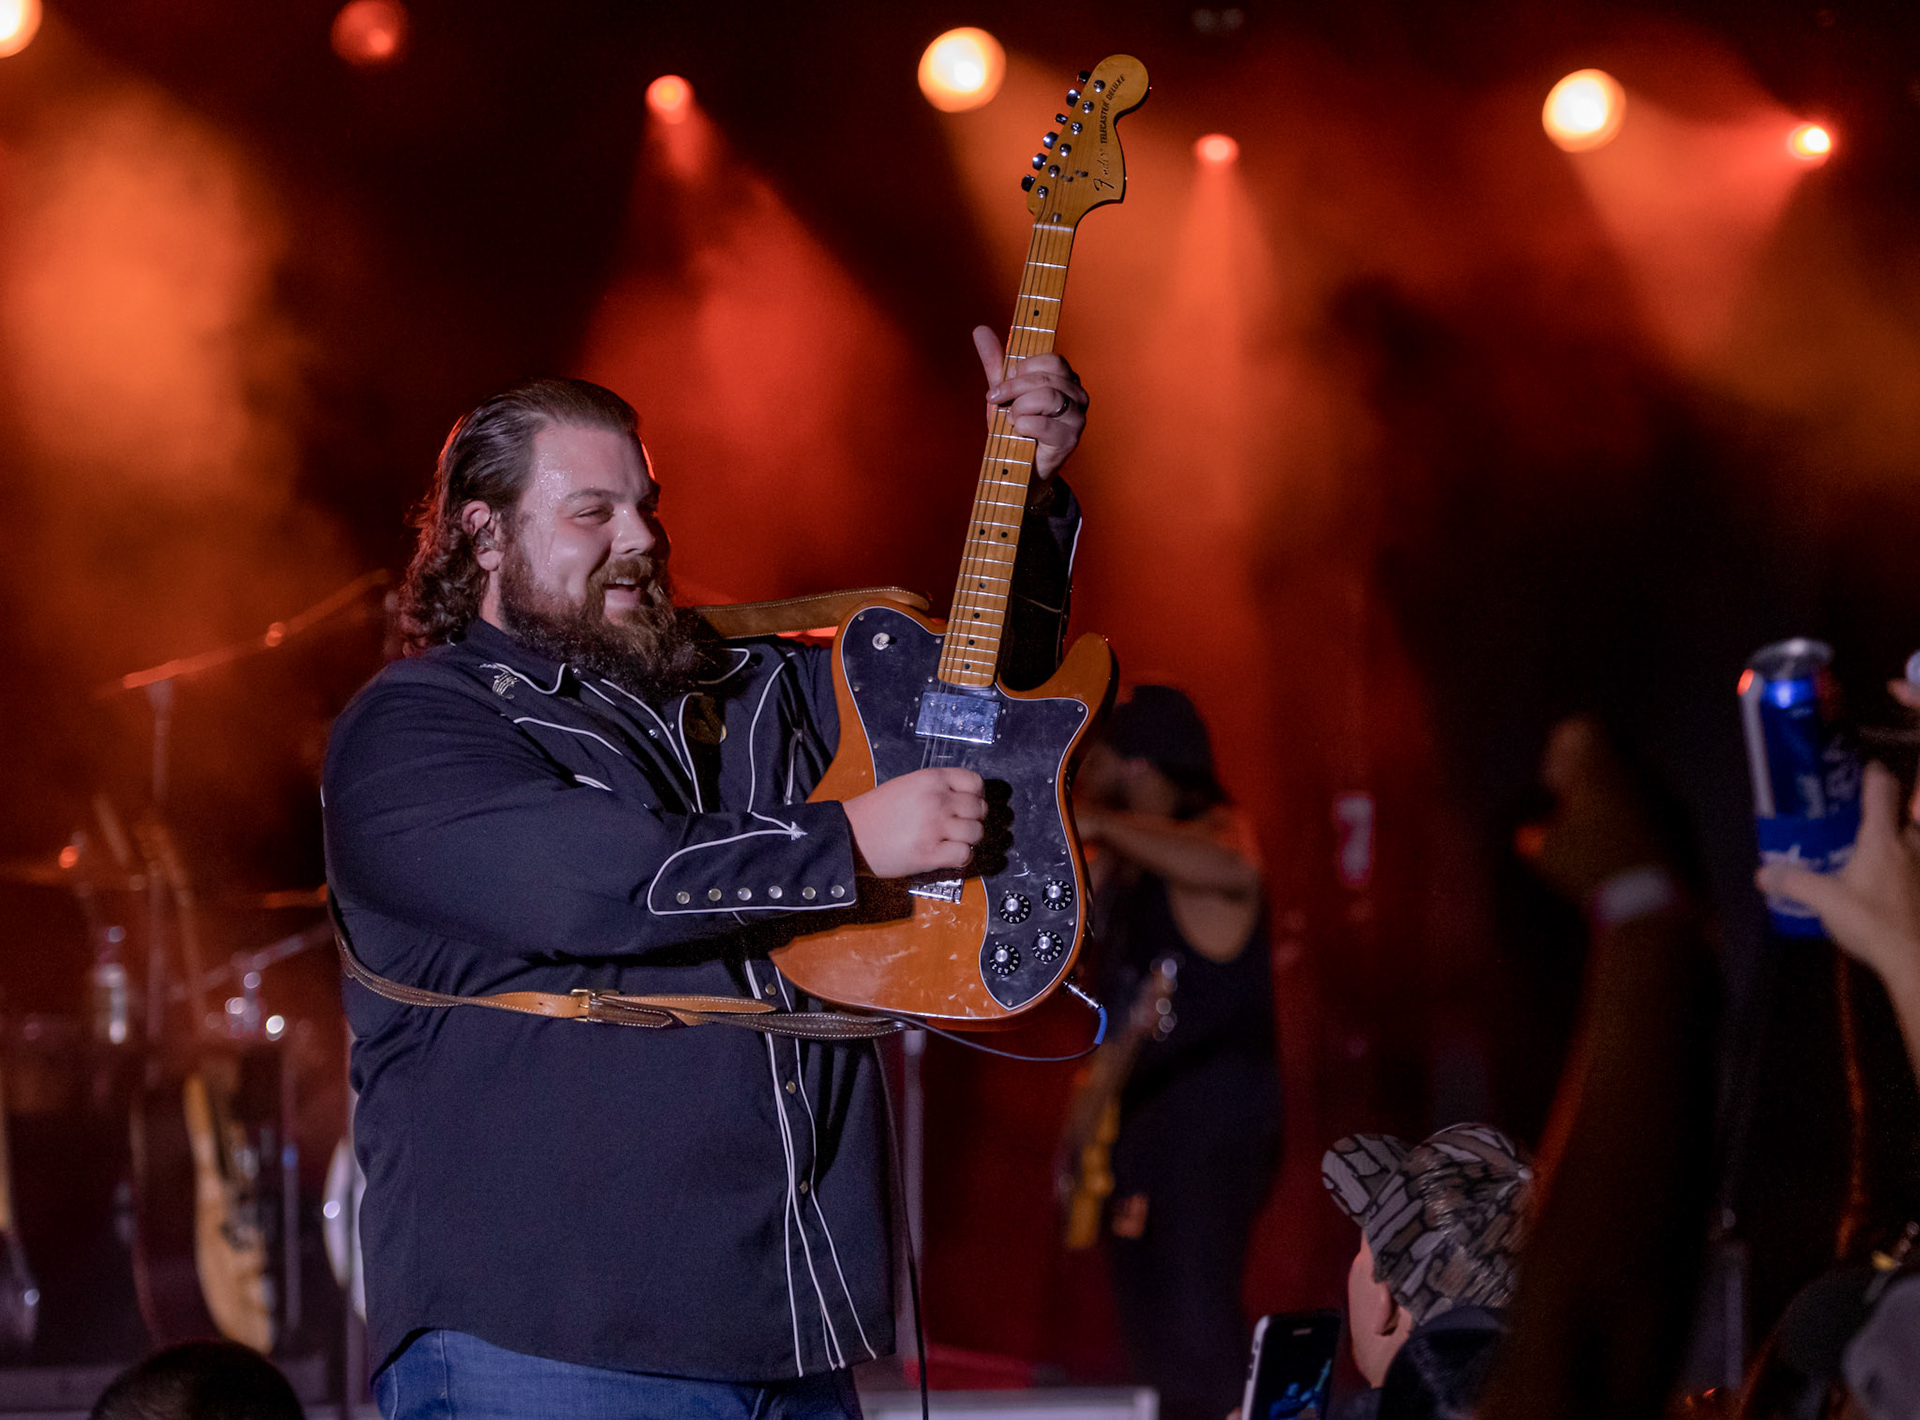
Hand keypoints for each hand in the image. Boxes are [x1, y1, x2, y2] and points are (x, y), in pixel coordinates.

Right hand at [843, 768, 987, 877]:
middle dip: (973, 819)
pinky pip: (964, 855)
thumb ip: (936, 788)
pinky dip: (961, 857)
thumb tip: (965, 799)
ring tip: (952, 841)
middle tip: (960, 826)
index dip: (976, 796)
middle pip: (979, 809)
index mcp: (931, 779)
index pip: (975, 782)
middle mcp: (937, 800)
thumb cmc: (875, 811)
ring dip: (968, 839)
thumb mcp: (906, 785)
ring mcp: (934, 827)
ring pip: (976, 833)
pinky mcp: (929, 853)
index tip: (968, 804)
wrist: (850, 834)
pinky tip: (948, 854)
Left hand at [974, 325, 1085, 479]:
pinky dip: (1022, 425)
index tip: (1003, 382)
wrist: (1018, 468)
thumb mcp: (1003, 392)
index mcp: (1066, 380)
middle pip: (1047, 376)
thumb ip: (995, 362)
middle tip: (996, 400)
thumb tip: (980, 329)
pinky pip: (1042, 423)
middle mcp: (1077, 396)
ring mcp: (1077, 418)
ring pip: (1046, 396)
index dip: (1022, 368)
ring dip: (1018, 408)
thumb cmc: (1015, 428)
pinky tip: (1018, 432)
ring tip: (1011, 420)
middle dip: (1013, 387)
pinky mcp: (1069, 440)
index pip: (1052, 360)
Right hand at [1519, 716, 1670, 902]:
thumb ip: (1538, 832)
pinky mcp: (1685, 821)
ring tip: (1598, 829)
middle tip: (1573, 801)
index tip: (1555, 780)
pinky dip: (1639, 816)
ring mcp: (1665, 794)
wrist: (1651, 904)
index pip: (1582, 727)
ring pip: (1636, 777)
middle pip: (1613, 750)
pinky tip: (1625, 848)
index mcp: (1599, 768)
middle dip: (1590, 770)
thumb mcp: (1545, 851)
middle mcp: (1636, 771)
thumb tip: (1533, 833)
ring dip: (1616, 794)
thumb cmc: (1588, 868)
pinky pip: (1656, 803)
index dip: (1563, 747)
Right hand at [1758, 761, 1919, 996]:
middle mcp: (1910, 846)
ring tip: (1879, 851)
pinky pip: (1915, 870)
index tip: (1865, 769)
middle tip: (1864, 818)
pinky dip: (1907, 870)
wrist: (1915, 959)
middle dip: (1889, 812)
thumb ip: (1794, 882)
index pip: (1881, 790)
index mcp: (1882, 839)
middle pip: (1905, 815)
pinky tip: (1891, 884)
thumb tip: (1763, 873)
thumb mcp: (1825, 901)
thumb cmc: (1873, 922)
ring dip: (1902, 840)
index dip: (1873, 774)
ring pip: (1915, 841)